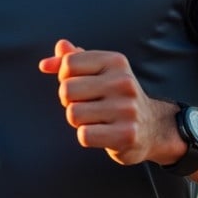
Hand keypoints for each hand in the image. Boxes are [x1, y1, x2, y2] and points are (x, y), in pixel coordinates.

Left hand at [39, 39, 182, 165]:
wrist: (153, 127)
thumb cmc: (116, 96)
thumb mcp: (99, 72)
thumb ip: (71, 62)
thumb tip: (44, 64)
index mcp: (115, 61)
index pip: (69, 63)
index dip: (64, 77)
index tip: (79, 85)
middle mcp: (123, 82)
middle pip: (66, 90)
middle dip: (70, 101)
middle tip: (88, 105)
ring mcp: (126, 109)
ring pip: (73, 114)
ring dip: (79, 121)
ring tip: (97, 119)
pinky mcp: (126, 134)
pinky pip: (84, 135)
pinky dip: (87, 136)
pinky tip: (103, 133)